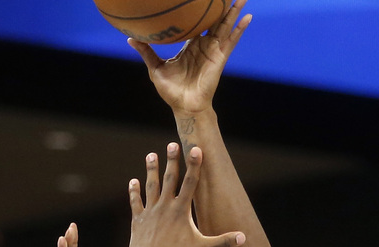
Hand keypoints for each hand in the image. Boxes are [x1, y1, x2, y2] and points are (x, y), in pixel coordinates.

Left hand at [127, 144, 244, 246]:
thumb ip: (222, 242)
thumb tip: (243, 238)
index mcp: (181, 211)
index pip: (190, 183)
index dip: (194, 165)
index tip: (196, 148)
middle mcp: (165, 207)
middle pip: (170, 179)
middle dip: (172, 160)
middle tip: (172, 144)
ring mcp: (150, 212)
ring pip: (151, 186)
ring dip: (151, 170)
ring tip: (151, 155)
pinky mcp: (138, 221)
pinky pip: (136, 202)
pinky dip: (134, 192)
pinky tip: (133, 181)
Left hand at [128, 0, 250, 114]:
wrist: (183, 106)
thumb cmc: (171, 90)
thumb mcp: (155, 67)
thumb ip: (146, 51)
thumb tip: (131, 37)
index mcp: (191, 44)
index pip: (198, 22)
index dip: (202, 10)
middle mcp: (204, 44)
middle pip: (215, 20)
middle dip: (222, 6)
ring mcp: (213, 50)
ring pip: (226, 26)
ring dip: (234, 11)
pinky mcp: (220, 57)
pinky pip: (231, 41)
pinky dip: (239, 29)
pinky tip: (247, 18)